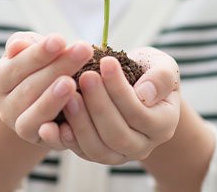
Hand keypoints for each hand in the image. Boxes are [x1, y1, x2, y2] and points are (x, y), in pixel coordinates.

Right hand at [0, 32, 92, 146]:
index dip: (39, 53)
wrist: (46, 96)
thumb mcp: (30, 48)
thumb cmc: (39, 65)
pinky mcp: (42, 143)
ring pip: (34, 116)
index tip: (60, 39)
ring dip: (53, 99)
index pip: (17, 66)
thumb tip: (18, 46)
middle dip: (57, 68)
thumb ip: (24, 45)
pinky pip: (50, 139)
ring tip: (72, 82)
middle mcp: (5, 107)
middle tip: (82, 51)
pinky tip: (76, 112)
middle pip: (29, 88)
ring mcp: (22, 128)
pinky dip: (61, 130)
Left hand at [44, 47, 180, 164]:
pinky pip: (81, 152)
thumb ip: (161, 77)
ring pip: (98, 148)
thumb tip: (145, 94)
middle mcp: (143, 146)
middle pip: (118, 134)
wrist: (135, 88)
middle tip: (84, 77)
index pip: (139, 112)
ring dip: (80, 122)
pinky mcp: (97, 154)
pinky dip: (66, 139)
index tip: (105, 61)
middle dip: (99, 105)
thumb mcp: (162, 66)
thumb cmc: (148, 73)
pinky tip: (52, 122)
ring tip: (68, 95)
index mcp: (163, 124)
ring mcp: (119, 154)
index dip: (120, 89)